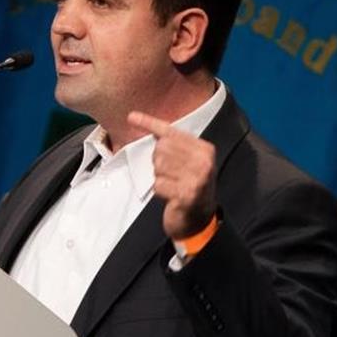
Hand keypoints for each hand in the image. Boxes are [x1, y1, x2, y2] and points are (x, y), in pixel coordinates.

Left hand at [127, 110, 217, 240]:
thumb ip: (171, 144)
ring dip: (160, 178)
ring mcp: (197, 178)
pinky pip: (158, 184)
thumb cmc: (188, 187)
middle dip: (159, 163)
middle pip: (161, 149)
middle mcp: (204, 161)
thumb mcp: (186, 162)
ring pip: (158, 166)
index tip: (131, 116)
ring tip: (173, 185)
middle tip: (171, 176)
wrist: (199, 219)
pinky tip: (171, 196)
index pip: (171, 132)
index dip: (150, 124)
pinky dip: (159, 191)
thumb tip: (139, 121)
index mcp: (204, 149)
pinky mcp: (187, 194)